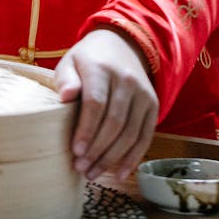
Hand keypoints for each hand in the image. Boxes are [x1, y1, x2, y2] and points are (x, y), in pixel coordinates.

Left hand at [54, 28, 157, 181]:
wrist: (122, 45)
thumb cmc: (89, 60)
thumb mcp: (70, 62)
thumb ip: (66, 79)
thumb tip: (65, 96)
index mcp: (102, 68)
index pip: (96, 103)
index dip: (87, 130)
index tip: (75, 151)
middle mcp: (126, 80)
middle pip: (114, 122)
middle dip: (98, 150)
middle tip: (81, 168)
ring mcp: (143, 93)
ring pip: (130, 133)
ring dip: (112, 158)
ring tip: (93, 173)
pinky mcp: (152, 105)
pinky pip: (145, 135)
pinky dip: (133, 157)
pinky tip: (119, 173)